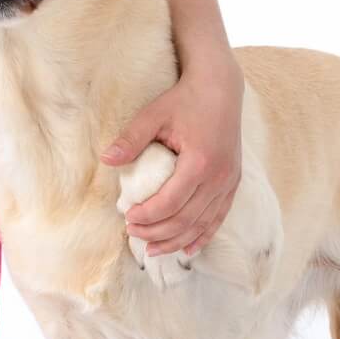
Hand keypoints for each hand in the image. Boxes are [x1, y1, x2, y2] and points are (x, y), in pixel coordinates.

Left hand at [101, 53, 243, 256]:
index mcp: (201, 162)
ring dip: (176, 240)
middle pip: (186, 219)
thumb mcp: (153, 115)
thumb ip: (131, 139)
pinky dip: (202, 236)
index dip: (148, 216)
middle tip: (133, 234)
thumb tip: (106, 160)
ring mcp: (229, 182)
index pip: (170, 202)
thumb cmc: (184, 100)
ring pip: (202, 224)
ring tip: (153, 250)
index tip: (127, 217)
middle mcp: (219, 177)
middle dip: (157, 232)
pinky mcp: (233, 183)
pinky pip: (218, 218)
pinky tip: (187, 249)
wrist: (220, 88)